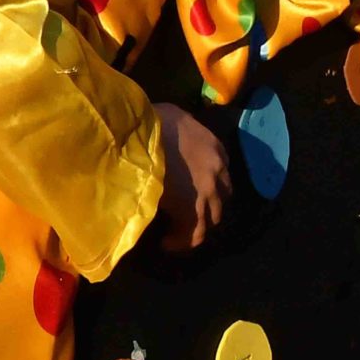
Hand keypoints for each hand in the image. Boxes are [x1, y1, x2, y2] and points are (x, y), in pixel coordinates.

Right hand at [154, 102, 230, 251]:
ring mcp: (207, 193)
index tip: (191, 190)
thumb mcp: (171, 116)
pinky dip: (182, 241)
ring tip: (174, 230)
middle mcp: (217, 171)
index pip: (221, 172)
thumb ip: (182, 131)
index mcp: (214, 147)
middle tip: (185, 213)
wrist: (138, 134)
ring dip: (195, 225)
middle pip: (221, 198)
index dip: (208, 184)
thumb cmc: (149, 121)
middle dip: (206, 207)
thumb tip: (174, 138)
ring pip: (210, 219)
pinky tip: (166, 243)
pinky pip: (193, 234)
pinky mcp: (191, 210)